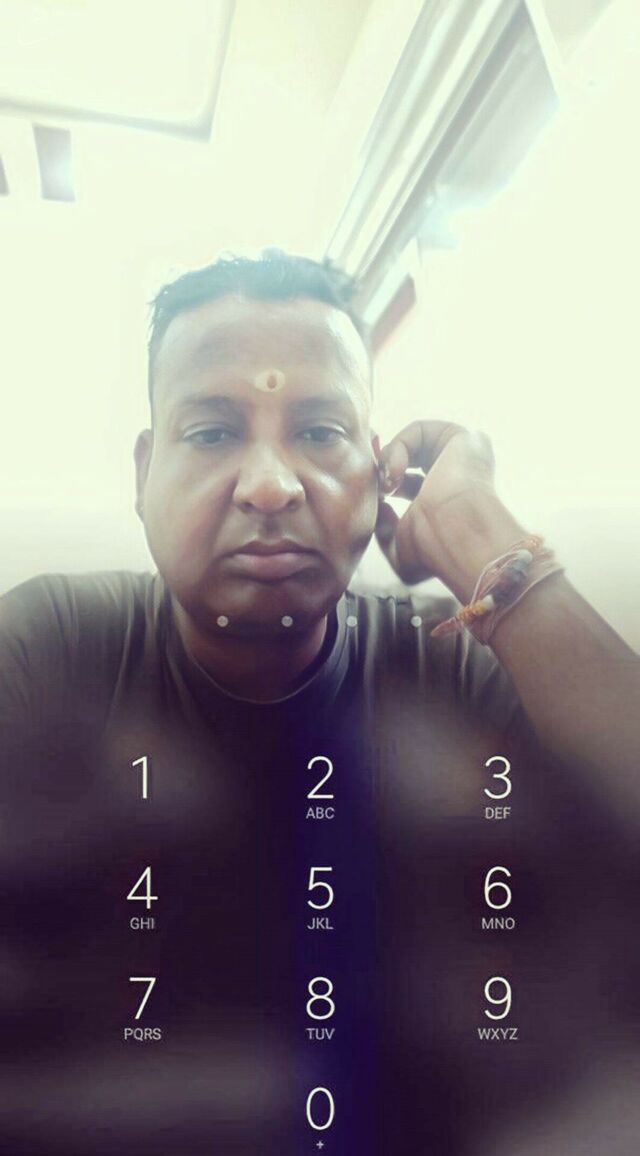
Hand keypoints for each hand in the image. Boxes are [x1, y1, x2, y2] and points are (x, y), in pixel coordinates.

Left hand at [375, 421, 521, 599]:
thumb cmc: (436, 550)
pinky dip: (398, 447)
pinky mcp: (464, 436)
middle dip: (383, 468)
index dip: (384, 483)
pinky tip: (396, 473)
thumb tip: (381, 505)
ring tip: (388, 484)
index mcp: (445, 502)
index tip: (373, 495)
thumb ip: (386, 529)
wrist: (459, 536)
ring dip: (389, 460)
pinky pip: (418, 429)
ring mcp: (462, 455)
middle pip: (408, 458)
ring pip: (411, 443)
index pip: (407, 482)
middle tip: (377, 487)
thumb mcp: (401, 548)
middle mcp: (457, 475)